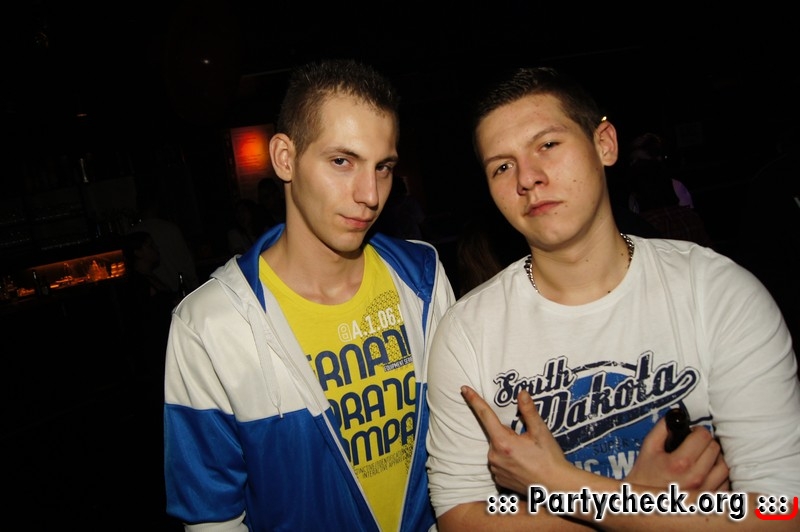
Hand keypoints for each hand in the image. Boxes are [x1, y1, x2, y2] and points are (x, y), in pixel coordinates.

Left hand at [461, 385, 575, 494]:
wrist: (557, 488)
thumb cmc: (550, 459)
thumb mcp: (541, 432)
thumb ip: (529, 411)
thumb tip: (521, 393)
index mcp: (503, 442)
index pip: (485, 415)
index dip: (474, 400)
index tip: (464, 389)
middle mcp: (494, 456)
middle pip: (496, 434)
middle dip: (508, 433)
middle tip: (527, 442)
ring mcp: (495, 470)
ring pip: (498, 449)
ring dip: (508, 447)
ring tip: (528, 456)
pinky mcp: (499, 480)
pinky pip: (499, 463)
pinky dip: (508, 460)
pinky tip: (524, 465)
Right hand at [625, 415, 729, 491]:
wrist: (643, 504)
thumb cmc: (644, 476)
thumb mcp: (648, 449)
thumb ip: (662, 429)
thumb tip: (676, 415)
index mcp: (680, 463)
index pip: (703, 437)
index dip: (698, 431)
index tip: (692, 434)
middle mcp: (696, 478)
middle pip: (715, 449)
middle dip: (706, 443)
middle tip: (696, 445)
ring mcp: (705, 491)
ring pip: (724, 466)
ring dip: (715, 459)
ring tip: (703, 458)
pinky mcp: (710, 501)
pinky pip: (725, 484)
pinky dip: (718, 475)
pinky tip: (707, 473)